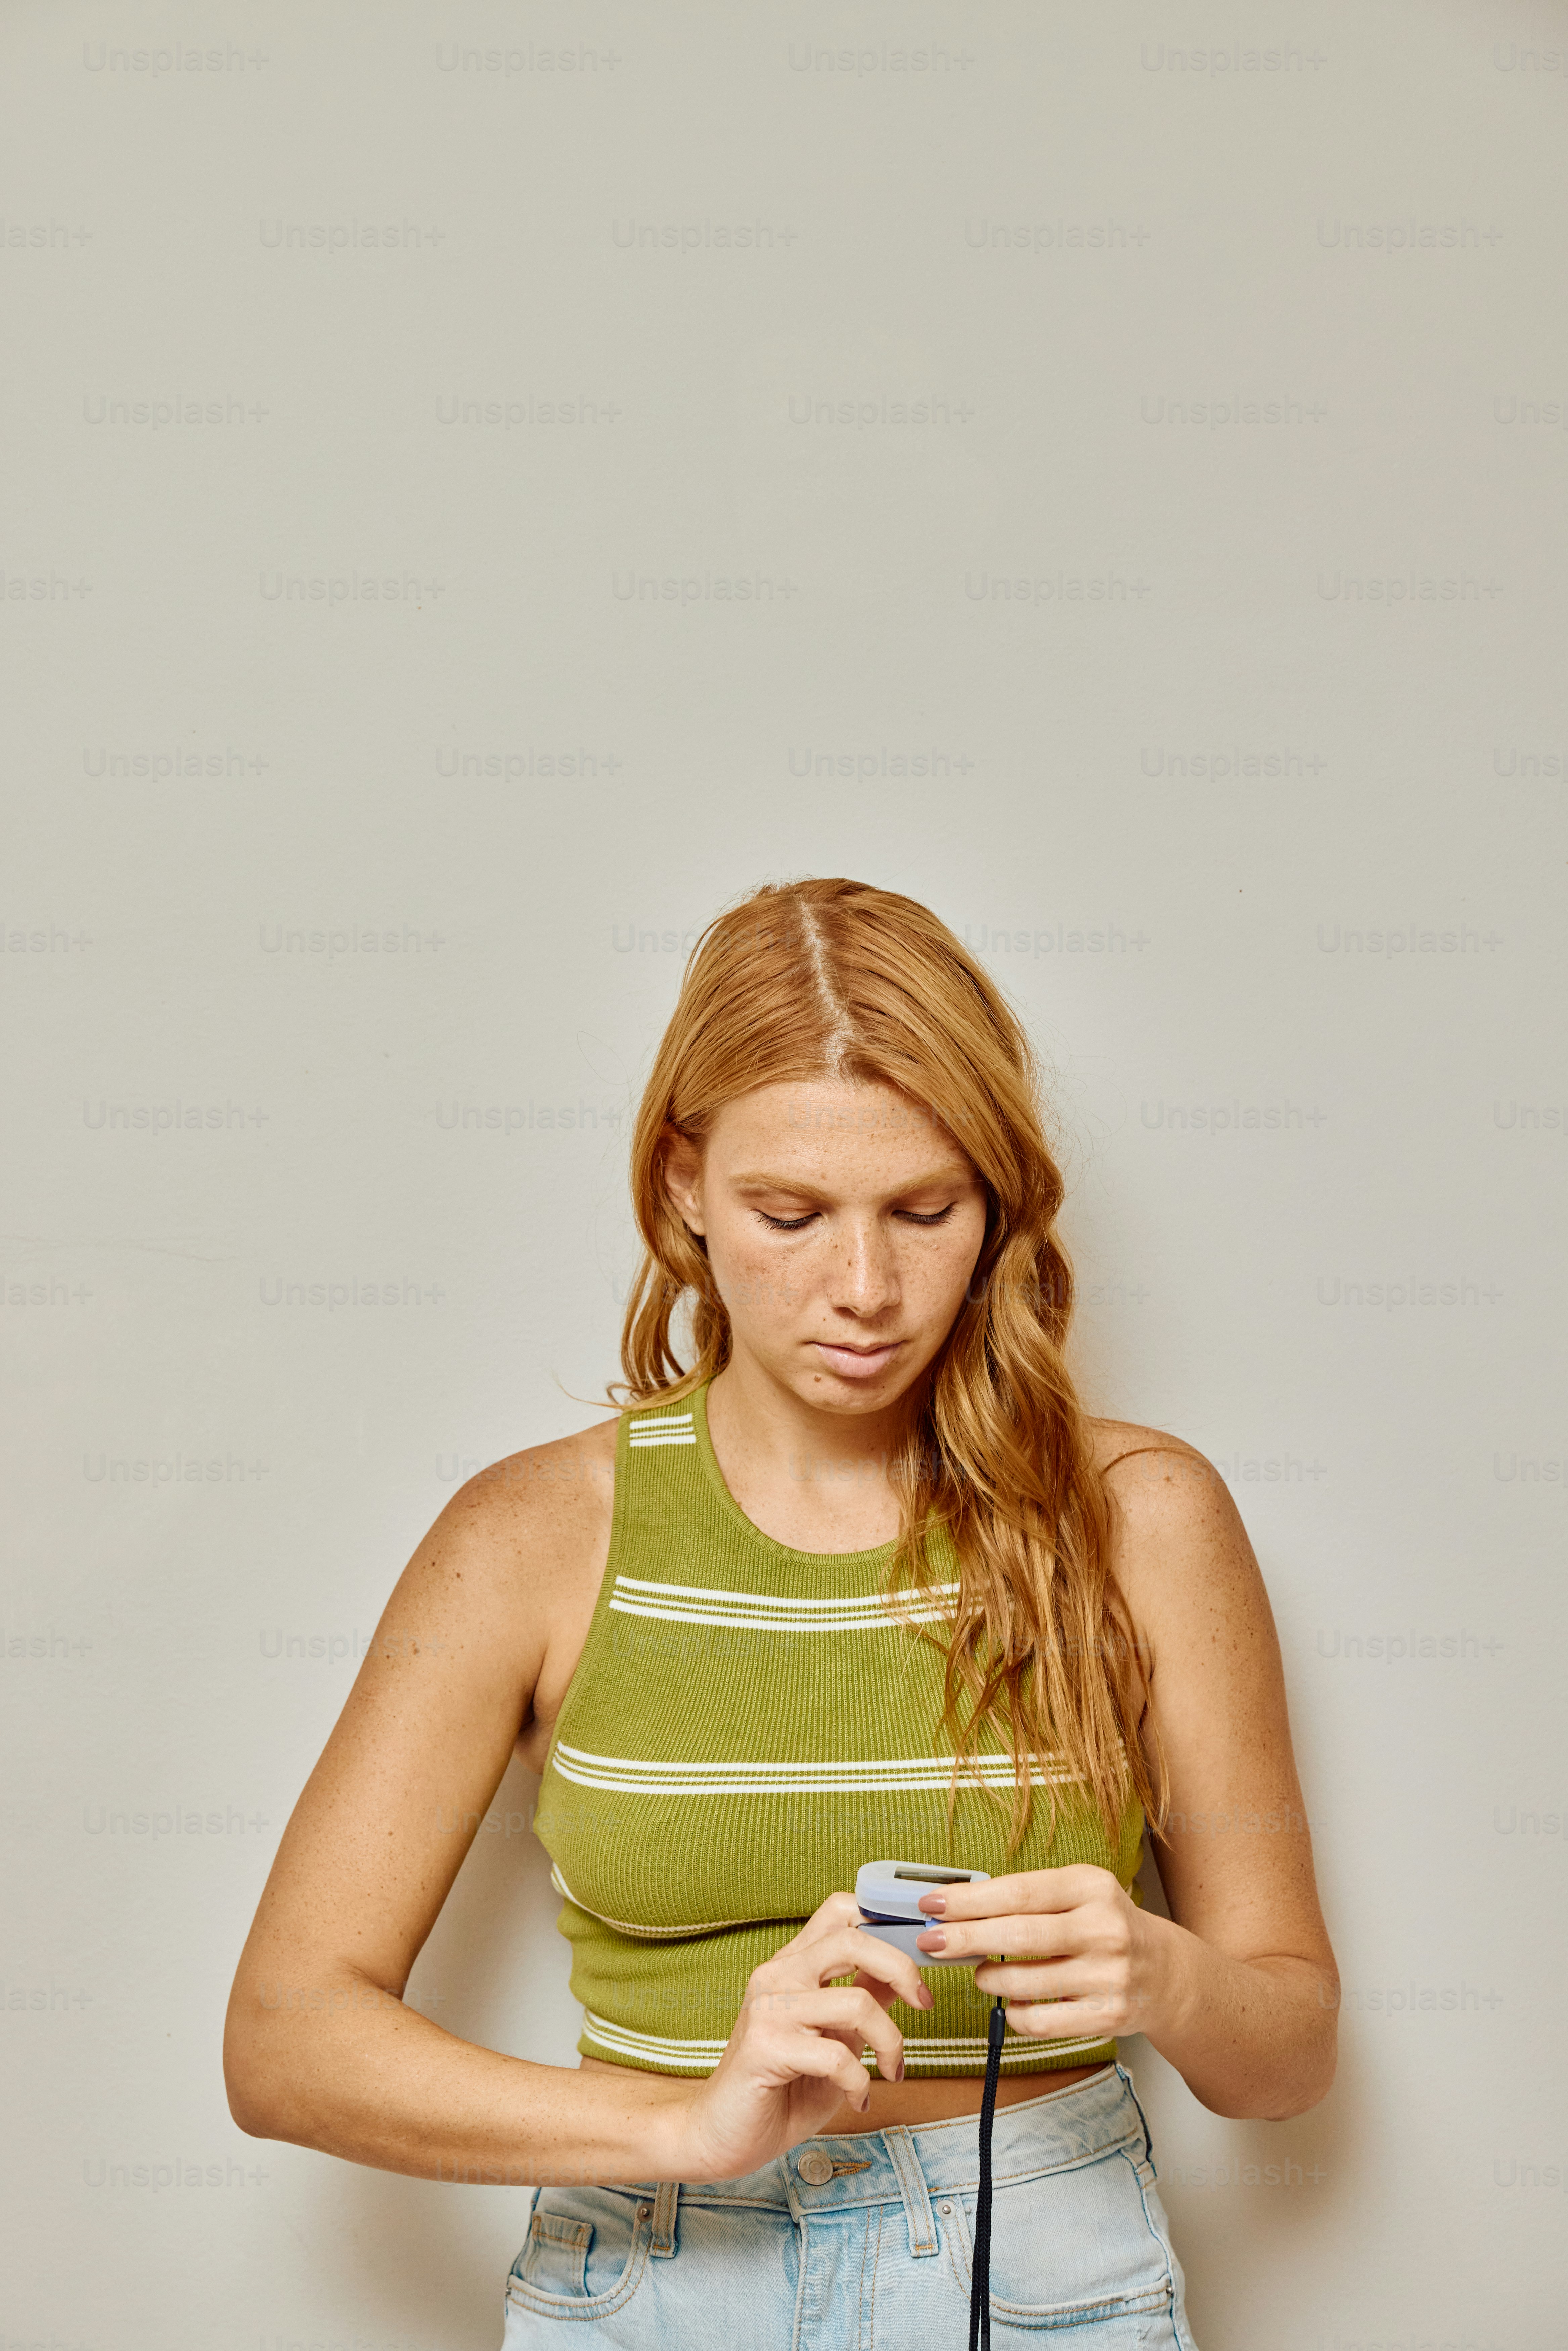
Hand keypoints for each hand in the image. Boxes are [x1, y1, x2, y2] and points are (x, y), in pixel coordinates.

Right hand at [675, 1893, 935, 2182]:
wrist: (722, 2137)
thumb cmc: (781, 2089)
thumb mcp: (835, 2038)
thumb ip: (863, 2000)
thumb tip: (905, 1975)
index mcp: (793, 1965)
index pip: (840, 1910)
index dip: (888, 1922)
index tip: (920, 1958)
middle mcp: (777, 1975)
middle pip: (852, 1939)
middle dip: (902, 1969)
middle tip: (923, 2004)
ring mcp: (768, 2009)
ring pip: (856, 2002)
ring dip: (890, 2042)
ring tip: (891, 2070)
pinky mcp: (764, 2048)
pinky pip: (837, 2056)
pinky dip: (861, 2082)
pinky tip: (859, 2099)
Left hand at [914, 1864, 1178, 2042]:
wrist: (1165, 1972)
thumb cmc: (1104, 1925)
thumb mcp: (1077, 1893)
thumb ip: (1026, 1898)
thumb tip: (957, 1908)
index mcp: (1092, 1886)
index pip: (1019, 1892)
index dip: (970, 1900)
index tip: (932, 1903)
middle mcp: (1105, 1928)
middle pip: (1018, 1936)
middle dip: (966, 1939)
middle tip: (931, 1941)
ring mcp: (1109, 1976)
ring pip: (1024, 1983)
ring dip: (988, 1979)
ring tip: (979, 1972)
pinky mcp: (1108, 2017)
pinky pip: (1041, 2020)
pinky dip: (1015, 2013)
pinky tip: (1013, 2001)